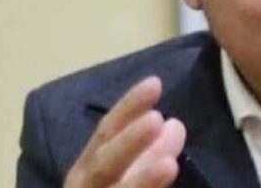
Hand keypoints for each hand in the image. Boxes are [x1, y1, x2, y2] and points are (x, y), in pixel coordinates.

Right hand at [64, 76, 185, 187]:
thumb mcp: (128, 176)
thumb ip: (148, 155)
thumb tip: (174, 126)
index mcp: (86, 172)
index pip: (104, 134)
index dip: (127, 108)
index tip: (154, 83)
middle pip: (101, 166)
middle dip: (127, 143)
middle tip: (158, 119)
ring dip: (140, 182)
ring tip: (168, 164)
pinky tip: (165, 175)